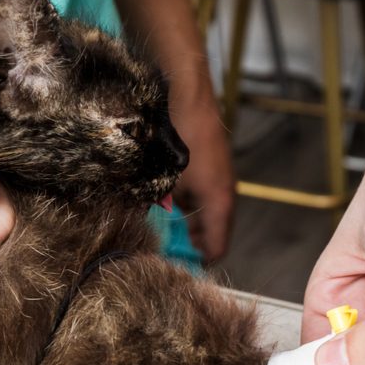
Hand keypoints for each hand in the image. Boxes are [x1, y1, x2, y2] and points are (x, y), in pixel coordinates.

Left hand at [169, 79, 234, 262]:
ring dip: (183, 227)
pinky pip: (198, 198)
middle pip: (210, 235)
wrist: (185, 92)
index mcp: (220, 204)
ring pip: (202, 216)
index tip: (174, 271)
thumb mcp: (162, 181)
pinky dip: (184, 208)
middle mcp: (223, 195)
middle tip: (161, 255)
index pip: (216, 249)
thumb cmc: (178, 137)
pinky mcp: (208, 168)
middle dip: (187, 247)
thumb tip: (141, 234)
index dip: (196, 264)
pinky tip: (160, 205)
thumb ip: (155, 211)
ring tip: (157, 233)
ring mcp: (217, 181)